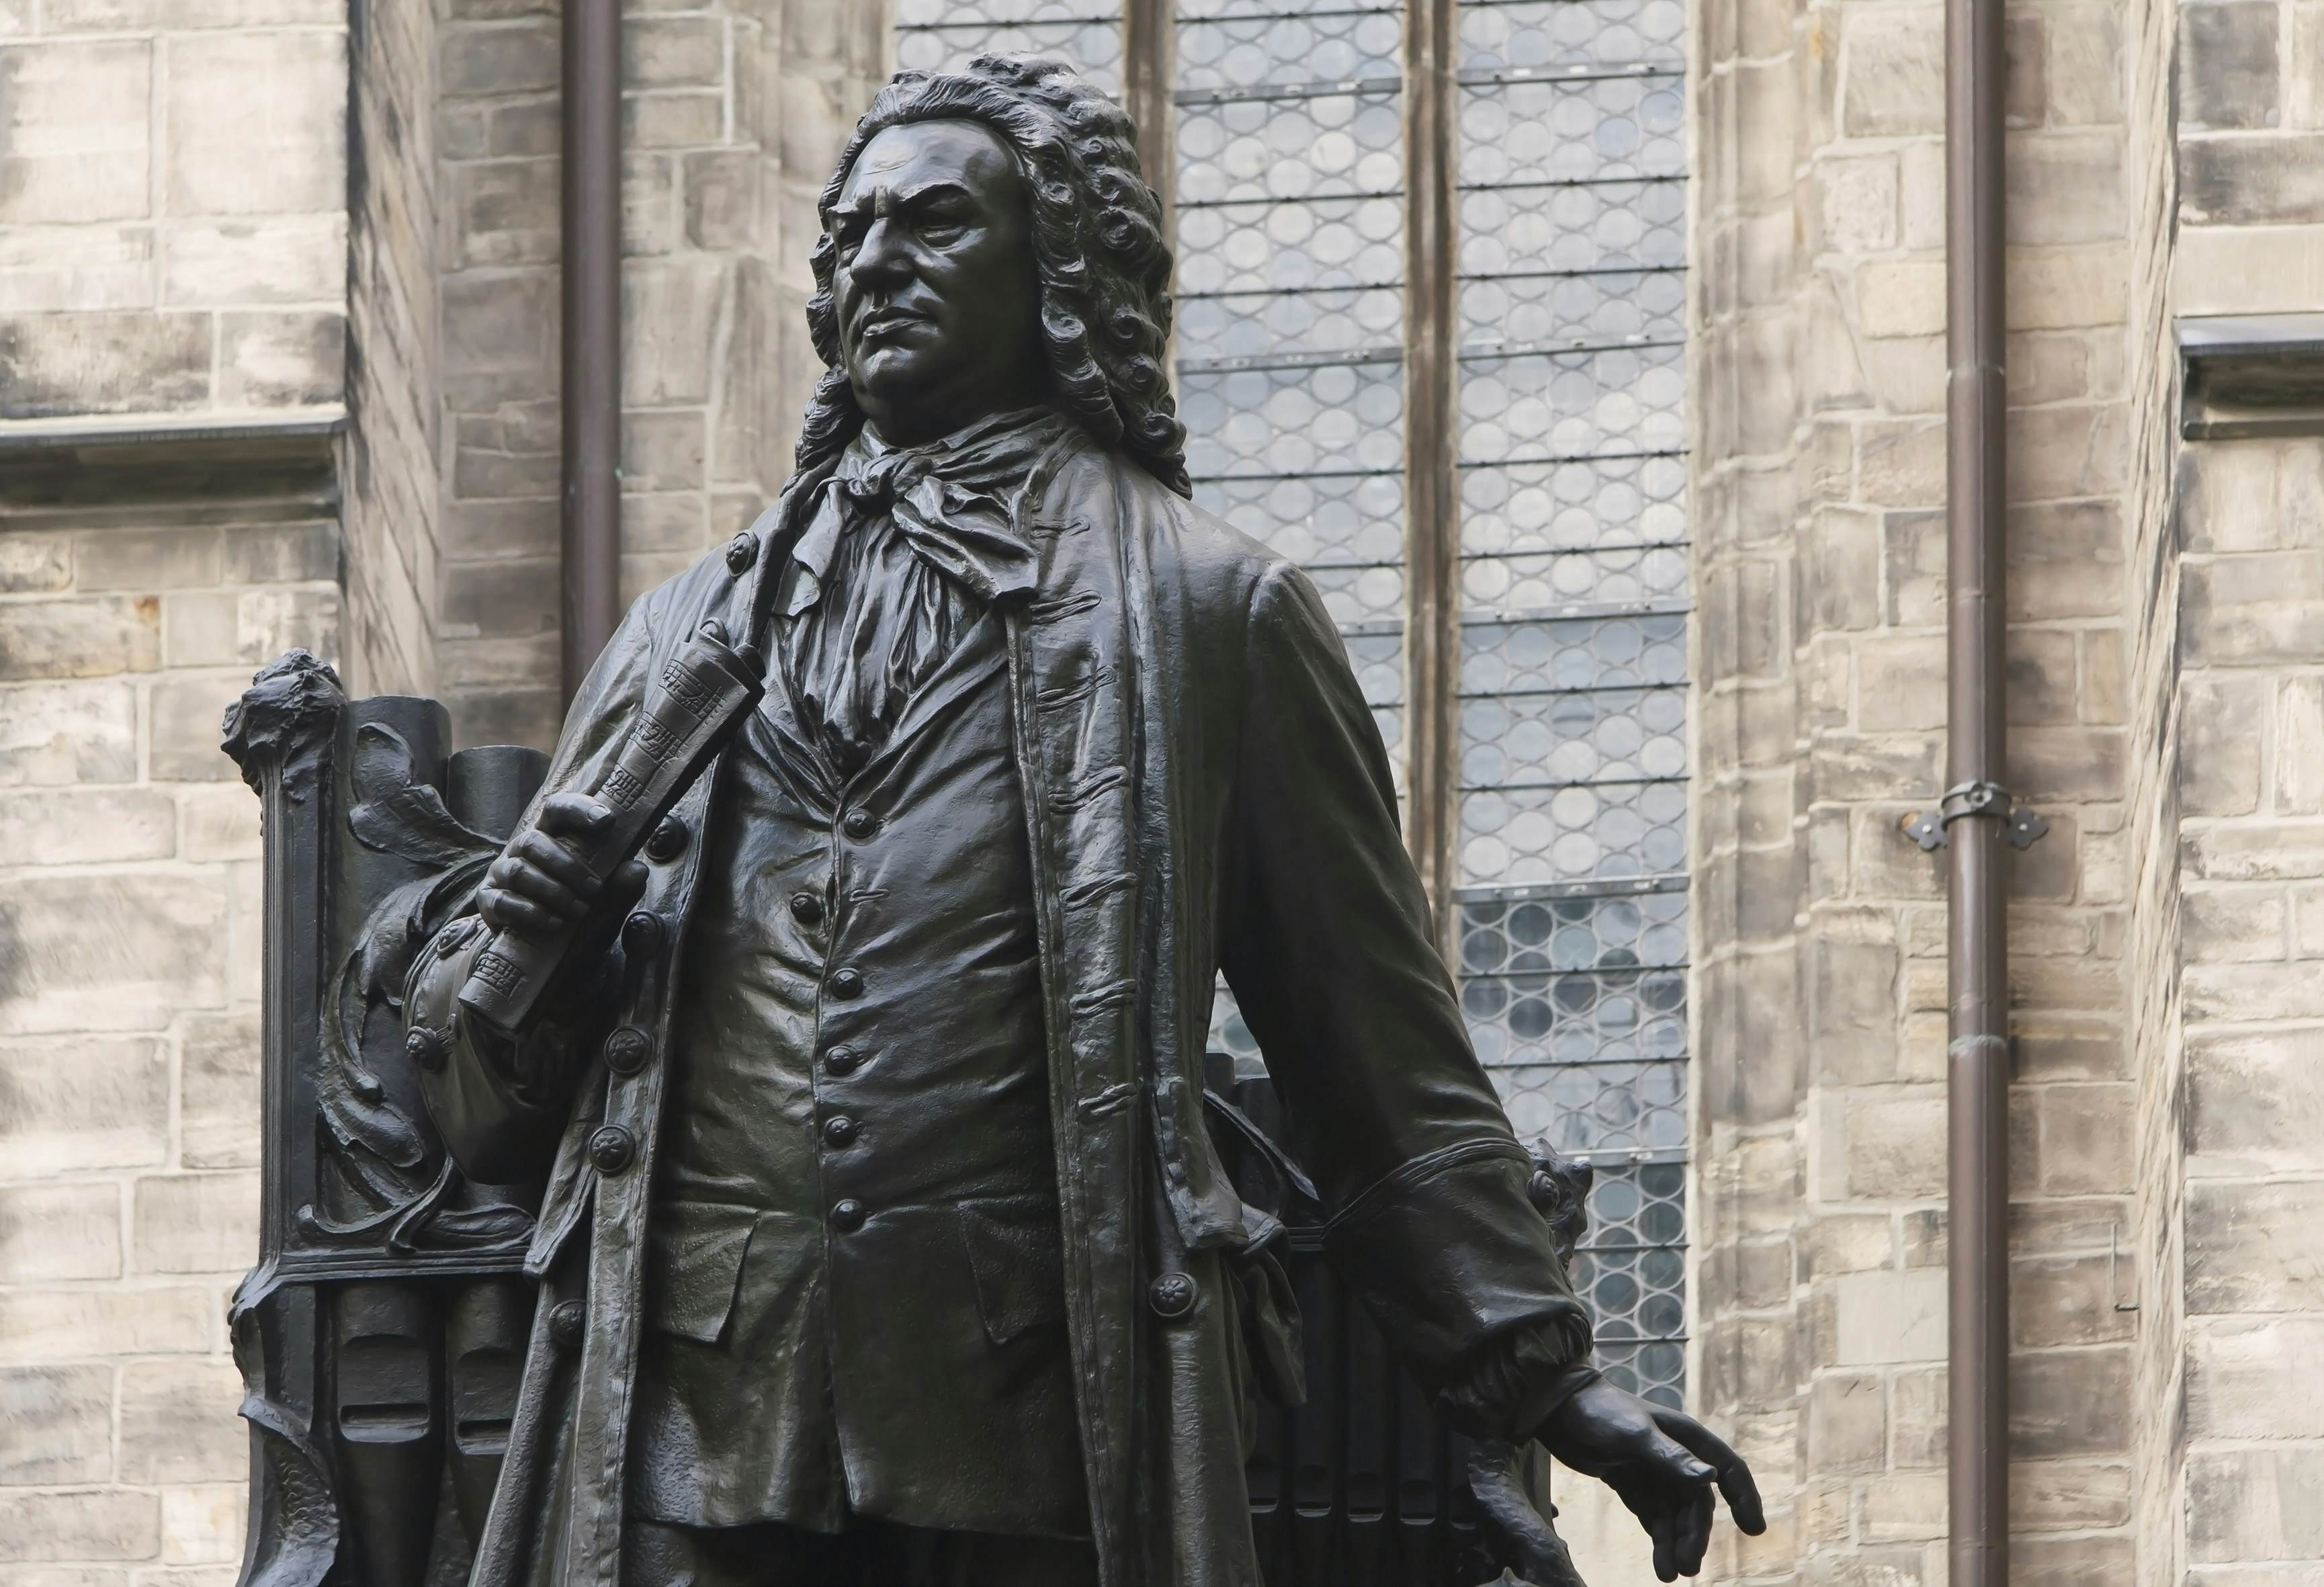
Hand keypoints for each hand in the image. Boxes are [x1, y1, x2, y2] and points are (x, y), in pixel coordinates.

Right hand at [477, 793, 647, 942]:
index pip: (557, 809)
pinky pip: (503, 901)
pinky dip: (532, 913)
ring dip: (553, 891)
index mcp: (550, 836)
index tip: (607, 821)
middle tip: (594, 889)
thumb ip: (622, 886)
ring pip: (519, 871)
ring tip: (579, 910)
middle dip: (567, 866)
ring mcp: (501, 873)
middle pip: (533, 840)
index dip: (579, 809)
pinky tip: (555, 924)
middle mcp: (521, 849)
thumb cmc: (580, 913)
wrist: (550, 951)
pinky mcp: (489, 901)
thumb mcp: (607, 902)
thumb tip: (637, 869)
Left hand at [1536, 1377, 1764, 1580]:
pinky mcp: (1633, 1484)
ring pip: (1675, 1515)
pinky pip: (1653, 1517)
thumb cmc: (1598, 1413)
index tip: (1754, 1530)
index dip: (1745, 1497)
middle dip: (1695, 1535)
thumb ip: (1671, 1457)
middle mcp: (1676, 1456)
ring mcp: (1654, 1472)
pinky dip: (1658, 1539)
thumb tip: (1711, 1479)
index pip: (1728, 1468)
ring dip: (1675, 1543)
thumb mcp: (1634, 1435)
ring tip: (1668, 1574)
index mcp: (1686, 1437)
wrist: (1555, 1410)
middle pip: (1697, 1503)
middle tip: (1687, 1567)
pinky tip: (1659, 1562)